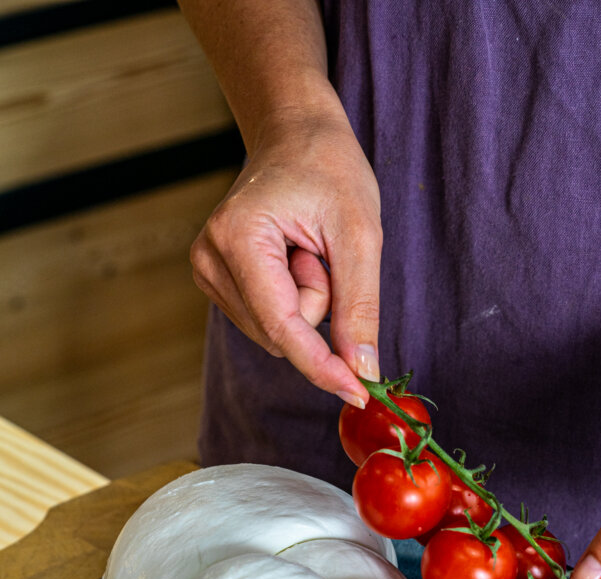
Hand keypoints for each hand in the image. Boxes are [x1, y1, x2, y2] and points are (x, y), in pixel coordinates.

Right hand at [190, 109, 381, 406]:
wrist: (295, 134)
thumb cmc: (328, 169)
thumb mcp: (360, 234)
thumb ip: (359, 307)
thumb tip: (362, 372)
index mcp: (237, 239)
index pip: (284, 328)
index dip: (323, 366)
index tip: (357, 392)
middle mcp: (210, 259)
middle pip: (281, 335)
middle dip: (317, 308)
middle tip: (323, 253)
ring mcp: (208, 271)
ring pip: (276, 333)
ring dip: (307, 303)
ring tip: (307, 250)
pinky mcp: (217, 281)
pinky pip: (269, 321)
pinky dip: (293, 299)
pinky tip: (293, 260)